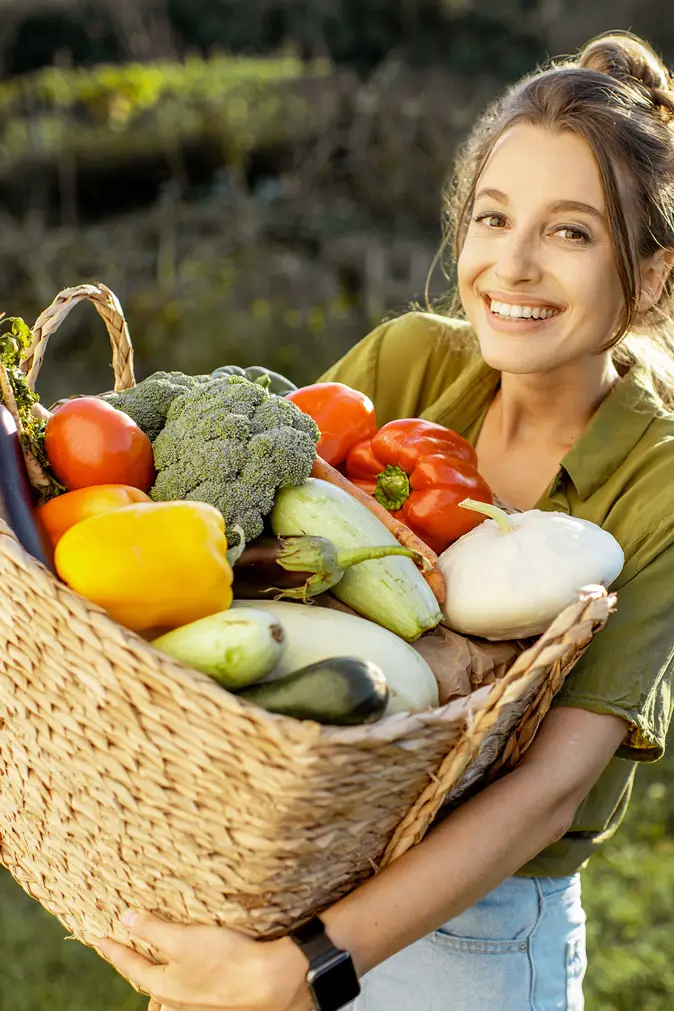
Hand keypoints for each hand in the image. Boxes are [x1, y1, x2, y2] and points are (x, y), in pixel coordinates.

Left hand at [95, 910, 312, 1010]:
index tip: (97, 939)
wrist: (270, 982)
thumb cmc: (226, 959)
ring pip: (169, 1001)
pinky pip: (189, 1000)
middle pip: (149, 988)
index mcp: (164, 986)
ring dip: (160, 989)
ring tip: (156, 983)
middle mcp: (177, 1002)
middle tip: (126, 959)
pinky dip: (181, 992)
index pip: (130, 966)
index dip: (113, 950)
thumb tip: (125, 919)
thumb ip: (152, 930)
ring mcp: (198, 1007)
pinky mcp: (218, 1003)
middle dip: (136, 973)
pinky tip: (191, 986)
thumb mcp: (183, 939)